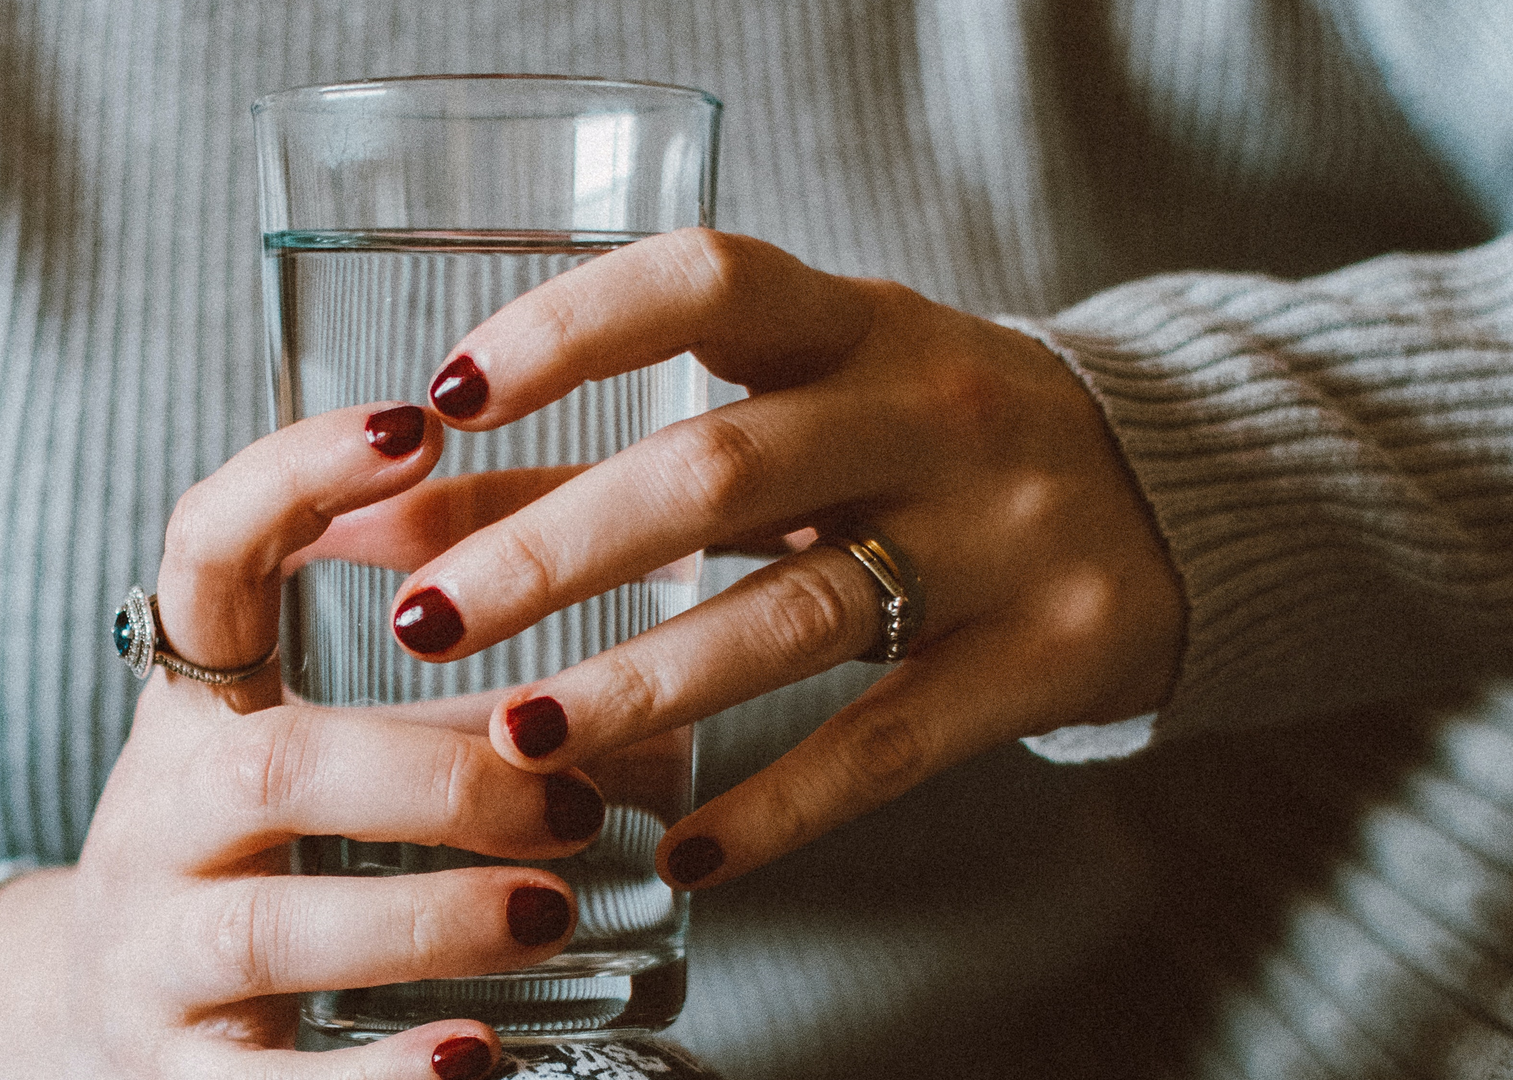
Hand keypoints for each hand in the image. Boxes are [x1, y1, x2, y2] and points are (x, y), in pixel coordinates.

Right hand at [0, 404, 604, 1078]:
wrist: (112, 1010)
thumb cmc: (258, 854)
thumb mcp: (332, 760)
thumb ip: (457, 714)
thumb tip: (645, 681)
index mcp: (195, 706)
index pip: (204, 556)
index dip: (294, 479)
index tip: (417, 425)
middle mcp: (155, 815)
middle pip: (273, 770)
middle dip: (439, 776)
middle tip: (572, 799)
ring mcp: (147, 949)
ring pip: (270, 924)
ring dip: (430, 913)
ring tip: (553, 911)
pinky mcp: (167, 1073)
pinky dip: (372, 1078)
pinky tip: (471, 1061)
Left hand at [368, 228, 1185, 889]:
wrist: (1185, 490)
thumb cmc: (926, 439)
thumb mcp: (793, 411)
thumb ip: (593, 456)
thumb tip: (388, 517)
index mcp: (856, 323)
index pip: (705, 283)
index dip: (569, 330)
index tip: (446, 395)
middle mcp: (931, 412)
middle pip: (720, 469)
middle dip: (556, 549)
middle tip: (424, 620)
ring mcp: (1000, 535)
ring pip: (795, 615)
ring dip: (640, 685)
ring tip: (516, 743)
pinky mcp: (1048, 656)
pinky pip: (890, 744)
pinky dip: (778, 807)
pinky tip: (680, 854)